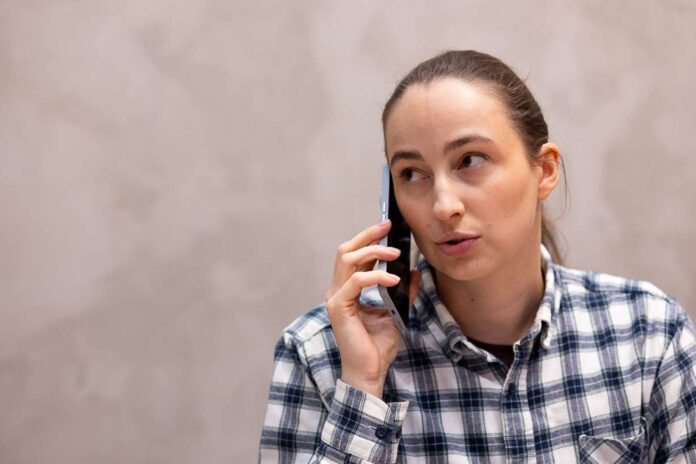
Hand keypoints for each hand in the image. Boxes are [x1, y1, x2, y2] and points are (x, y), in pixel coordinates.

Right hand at [325, 220, 420, 397]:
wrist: (370, 372)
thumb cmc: (377, 347)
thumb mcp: (396, 312)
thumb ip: (402, 292)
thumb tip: (413, 272)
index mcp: (347, 290)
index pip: (354, 256)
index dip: (369, 239)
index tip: (388, 228)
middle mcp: (337, 290)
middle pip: (346, 250)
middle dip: (368, 236)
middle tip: (388, 227)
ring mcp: (335, 298)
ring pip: (348, 260)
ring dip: (373, 252)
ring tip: (395, 254)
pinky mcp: (338, 308)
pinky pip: (355, 281)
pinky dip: (376, 276)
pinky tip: (394, 279)